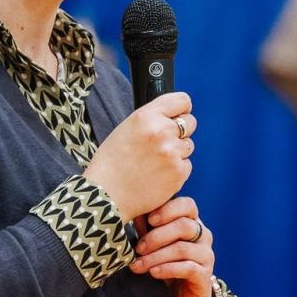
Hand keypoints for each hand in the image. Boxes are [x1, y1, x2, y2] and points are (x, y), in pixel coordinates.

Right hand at [84, 93, 194, 221]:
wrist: (106, 196)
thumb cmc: (110, 164)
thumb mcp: (125, 129)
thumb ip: (150, 120)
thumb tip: (170, 117)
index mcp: (146, 116)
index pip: (182, 100)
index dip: (181, 109)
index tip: (179, 114)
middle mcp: (161, 131)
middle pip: (190, 122)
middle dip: (180, 131)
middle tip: (163, 143)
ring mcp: (172, 153)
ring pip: (188, 145)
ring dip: (177, 152)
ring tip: (155, 163)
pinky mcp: (178, 173)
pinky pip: (186, 165)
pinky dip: (176, 170)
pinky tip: (158, 175)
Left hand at [131, 196, 216, 296]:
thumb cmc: (166, 266)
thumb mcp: (155, 246)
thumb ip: (147, 228)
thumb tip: (131, 212)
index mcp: (192, 222)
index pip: (187, 205)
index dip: (168, 210)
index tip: (149, 220)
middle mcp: (203, 236)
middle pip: (184, 226)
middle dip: (157, 236)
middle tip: (138, 248)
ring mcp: (206, 255)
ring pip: (182, 249)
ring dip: (156, 256)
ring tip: (138, 265)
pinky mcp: (205, 275)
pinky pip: (187, 268)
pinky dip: (168, 269)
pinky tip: (153, 272)